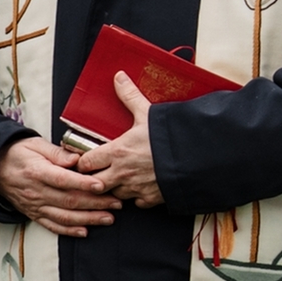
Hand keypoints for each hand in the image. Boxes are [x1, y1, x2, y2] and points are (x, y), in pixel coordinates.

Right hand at [0, 136, 118, 238]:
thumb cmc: (17, 153)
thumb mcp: (35, 144)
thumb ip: (57, 152)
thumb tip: (77, 159)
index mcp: (37, 172)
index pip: (63, 180)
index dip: (84, 184)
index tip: (102, 185)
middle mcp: (36, 192)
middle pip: (69, 201)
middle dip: (96, 204)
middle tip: (117, 203)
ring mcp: (34, 205)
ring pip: (64, 217)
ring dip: (88, 219)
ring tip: (109, 218)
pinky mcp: (33, 214)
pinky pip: (52, 226)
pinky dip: (69, 231)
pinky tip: (85, 231)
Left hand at [74, 73, 163, 206]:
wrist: (197, 157)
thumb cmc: (170, 135)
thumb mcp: (147, 112)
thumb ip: (129, 96)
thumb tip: (118, 78)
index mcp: (117, 152)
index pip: (85, 162)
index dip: (83, 161)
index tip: (86, 159)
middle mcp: (123, 173)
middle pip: (94, 183)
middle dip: (94, 179)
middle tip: (99, 172)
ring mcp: (137, 188)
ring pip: (115, 194)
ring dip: (115, 188)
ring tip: (121, 178)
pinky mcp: (152, 199)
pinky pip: (137, 203)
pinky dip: (137, 197)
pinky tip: (140, 187)